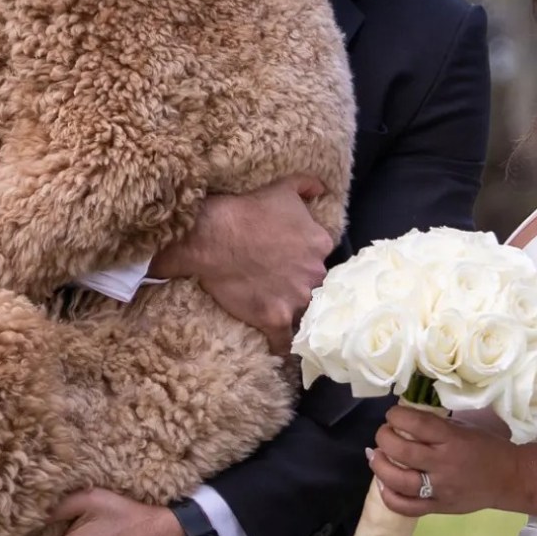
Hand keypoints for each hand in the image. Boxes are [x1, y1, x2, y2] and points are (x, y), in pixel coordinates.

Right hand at [149, 175, 334, 354]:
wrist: (213, 235)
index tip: (296, 266)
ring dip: (297, 318)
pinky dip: (282, 346)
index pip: (323, 260)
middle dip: (304, 289)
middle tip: (284, 288)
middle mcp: (314, 274)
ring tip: (285, 319)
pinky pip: (284, 342)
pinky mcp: (274, 318)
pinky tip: (279, 349)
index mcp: (320, 244)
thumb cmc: (247, 209)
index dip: (309, 263)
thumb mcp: (283, 188)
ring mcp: (295, 298)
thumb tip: (322, 189)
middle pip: (317, 288)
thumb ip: (307, 186)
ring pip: (306, 316)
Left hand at [369, 404, 523, 517]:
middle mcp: (444, 464)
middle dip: (384, 438)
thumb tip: (404, 421)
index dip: (396, 416)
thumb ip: (436, 426)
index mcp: (452, 440)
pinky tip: (384, 484)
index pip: (416, 424)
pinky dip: (389, 496)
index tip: (392, 415)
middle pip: (402, 451)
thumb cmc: (486, 448)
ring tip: (375, 456)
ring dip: (380, 466)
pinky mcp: (439, 507)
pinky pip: (407, 507)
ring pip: (399, 481)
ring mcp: (440, 489)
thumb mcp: (464, 428)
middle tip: (383, 434)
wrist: (510, 479)